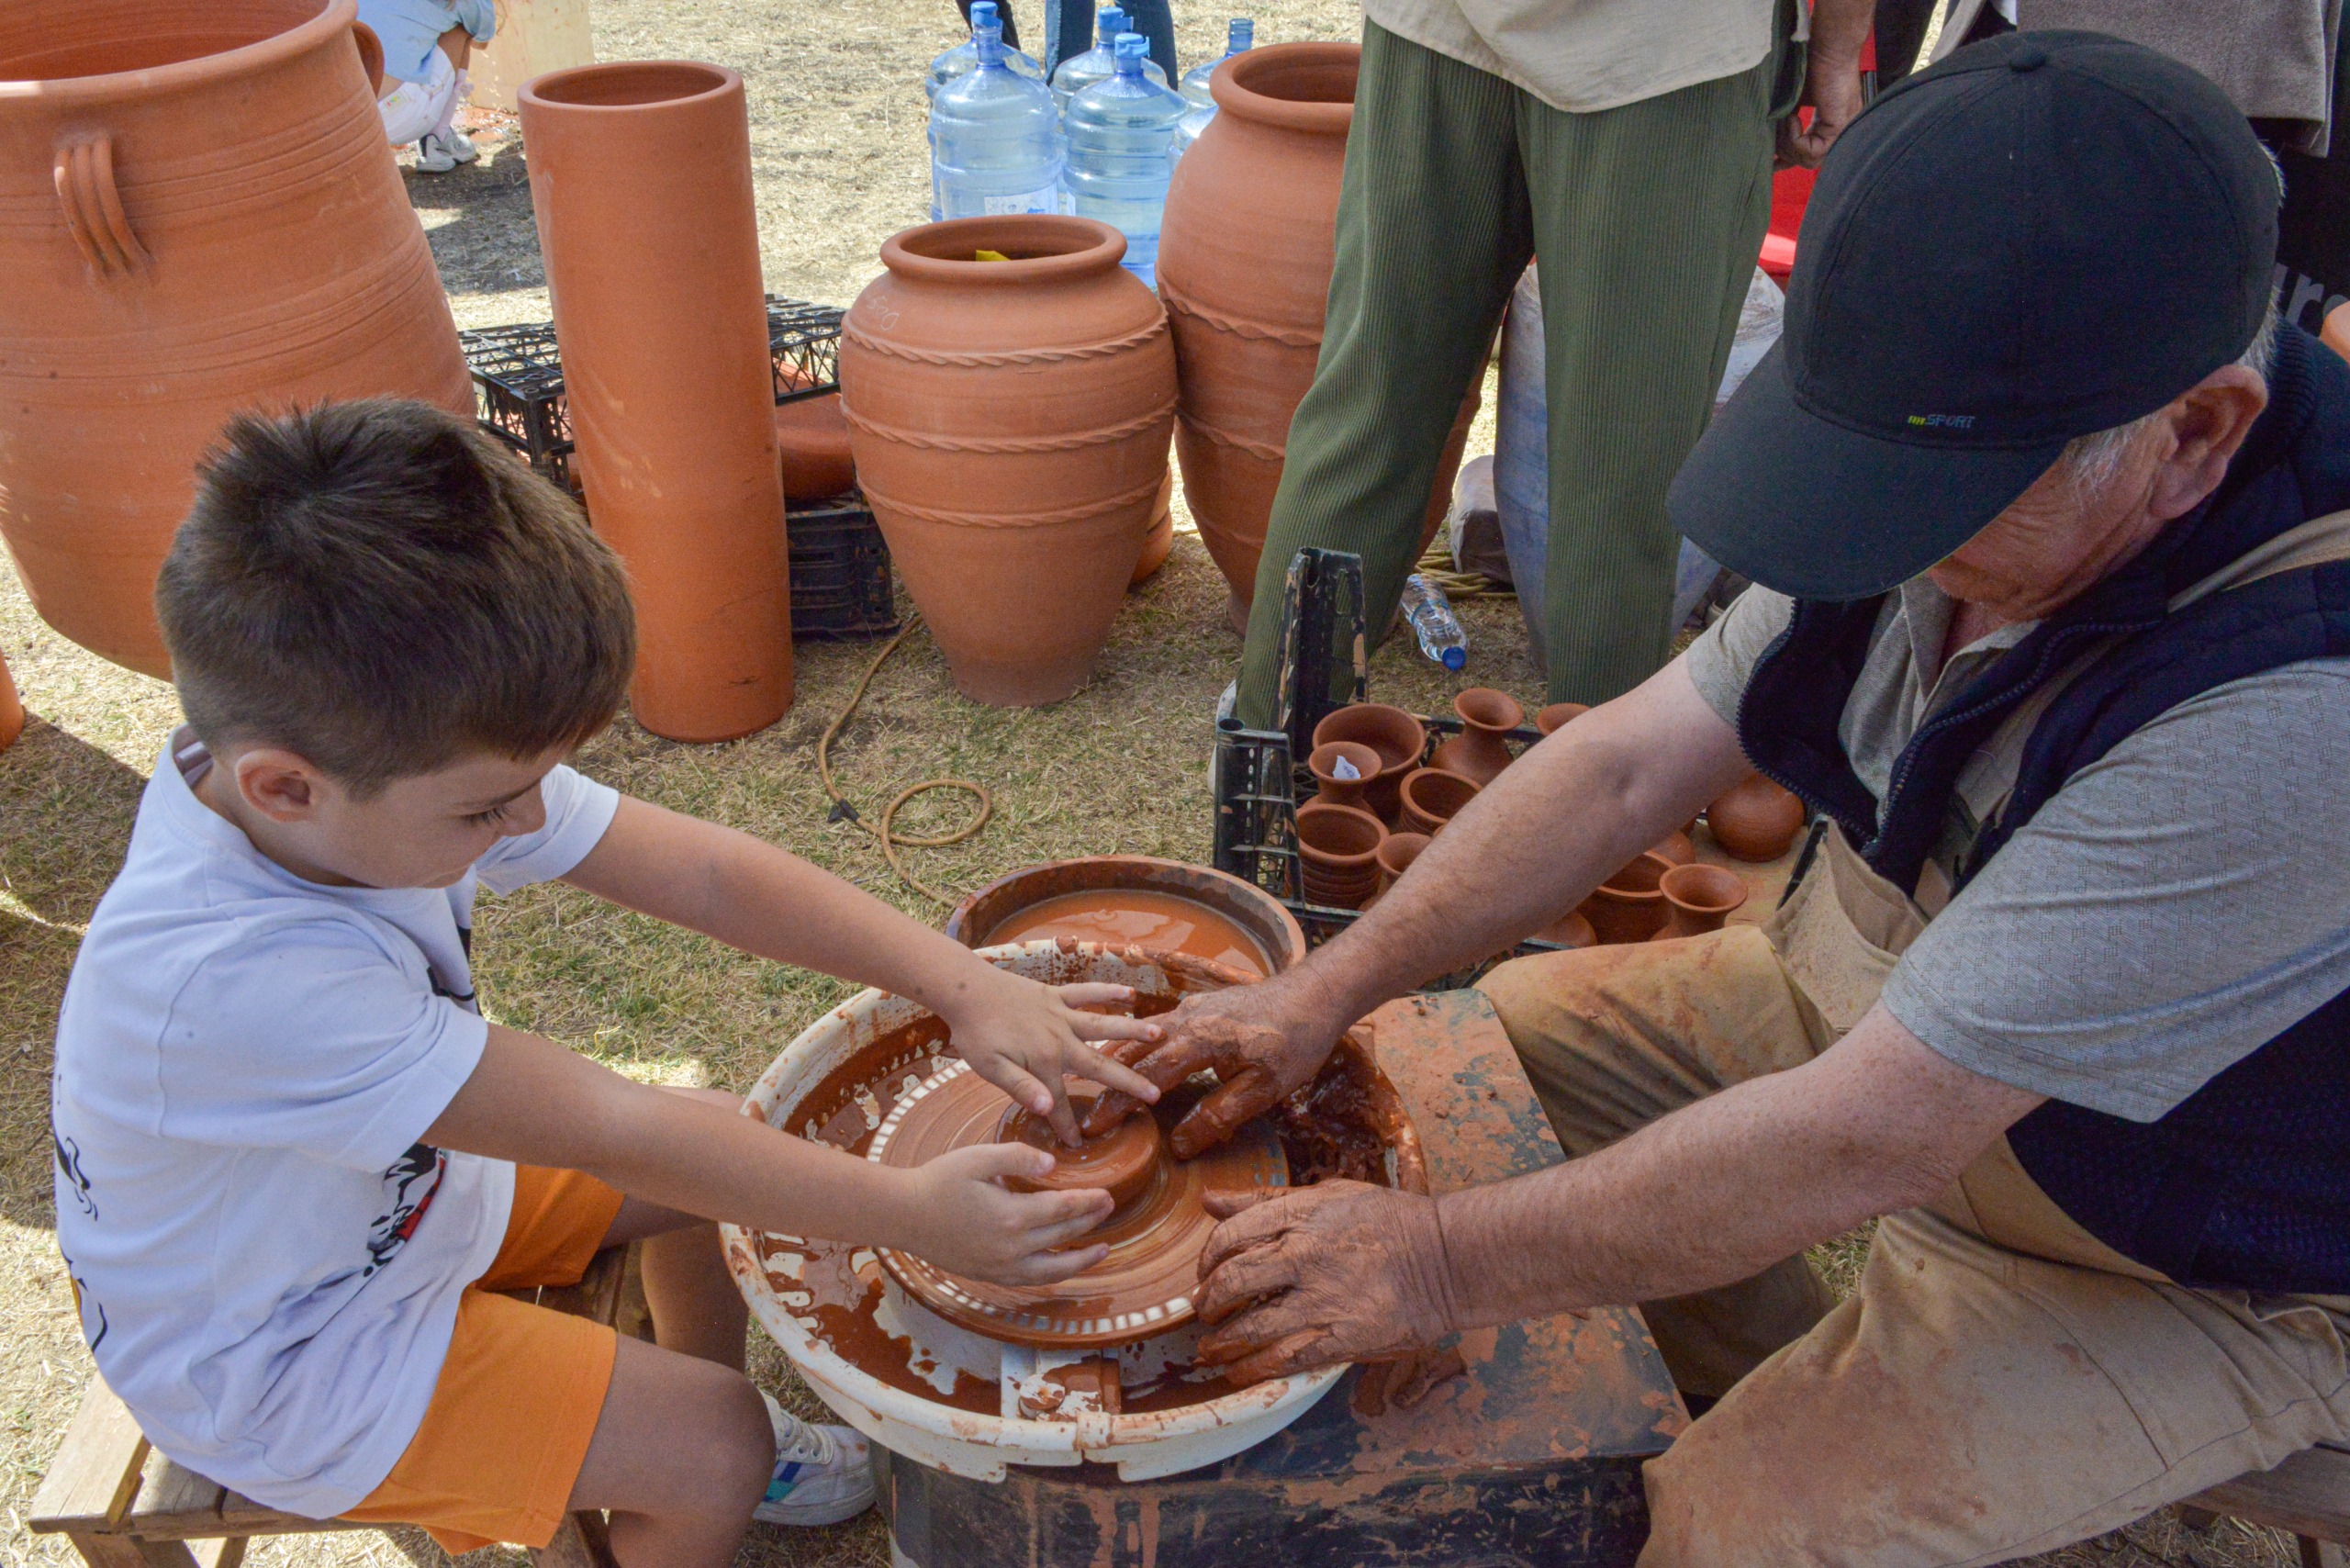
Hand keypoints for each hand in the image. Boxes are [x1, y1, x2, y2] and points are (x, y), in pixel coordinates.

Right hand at [895, 1142, 1117, 1284]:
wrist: (903, 1215)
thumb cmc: (938, 1181)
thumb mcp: (977, 1157)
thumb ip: (1017, 1157)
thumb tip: (1052, 1166)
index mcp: (1011, 1216)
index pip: (1062, 1210)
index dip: (1088, 1202)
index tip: (1106, 1194)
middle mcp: (1011, 1248)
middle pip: (1062, 1236)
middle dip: (1089, 1222)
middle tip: (1110, 1208)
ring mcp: (999, 1267)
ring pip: (1052, 1271)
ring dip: (1080, 1261)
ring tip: (1102, 1251)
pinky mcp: (988, 1275)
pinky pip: (1030, 1281)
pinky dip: (1052, 1276)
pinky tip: (1061, 1267)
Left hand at [941, 969, 1163, 1145]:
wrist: (965, 990)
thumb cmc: (974, 1032)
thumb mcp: (989, 1068)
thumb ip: (1020, 1087)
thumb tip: (1046, 1108)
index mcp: (1044, 1062)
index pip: (1060, 1103)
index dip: (1068, 1126)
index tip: (1079, 1145)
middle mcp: (1061, 1039)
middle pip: (1100, 1065)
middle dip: (1128, 1082)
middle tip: (1155, 1093)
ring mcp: (1061, 1015)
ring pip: (1104, 1025)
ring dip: (1132, 1031)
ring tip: (1160, 1035)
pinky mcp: (1055, 996)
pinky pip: (1087, 992)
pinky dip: (1108, 991)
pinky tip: (1130, 993)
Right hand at [1079, 976, 1345, 1156]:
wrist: (1316, 993)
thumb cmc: (1295, 1042)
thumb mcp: (1263, 1089)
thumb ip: (1219, 1116)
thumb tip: (1179, 1146)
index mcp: (1199, 1040)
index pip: (1146, 1076)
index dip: (1118, 1103)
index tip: (1094, 1126)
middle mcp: (1187, 1019)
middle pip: (1133, 1052)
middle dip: (1106, 1083)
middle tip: (1086, 1112)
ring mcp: (1192, 1008)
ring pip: (1141, 1036)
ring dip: (1117, 1060)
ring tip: (1094, 1084)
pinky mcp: (1201, 1005)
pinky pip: (1157, 1027)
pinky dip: (1137, 1045)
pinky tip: (1132, 1055)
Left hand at [1192, 1181, 1460, 1384]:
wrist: (1446, 1259)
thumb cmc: (1388, 1222)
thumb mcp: (1327, 1194)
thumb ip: (1266, 1200)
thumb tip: (1210, 1200)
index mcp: (1299, 1215)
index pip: (1228, 1237)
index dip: (1207, 1259)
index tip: (1206, 1272)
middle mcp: (1303, 1255)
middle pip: (1230, 1282)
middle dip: (1208, 1303)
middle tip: (1206, 1311)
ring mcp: (1320, 1299)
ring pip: (1248, 1327)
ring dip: (1221, 1343)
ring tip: (1213, 1349)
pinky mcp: (1339, 1338)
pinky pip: (1280, 1359)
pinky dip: (1251, 1368)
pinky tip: (1240, 1370)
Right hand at [1777, 47, 1866, 168]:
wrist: (1829, 48)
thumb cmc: (1812, 64)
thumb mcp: (1794, 98)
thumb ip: (1785, 119)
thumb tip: (1765, 139)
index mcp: (1830, 124)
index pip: (1811, 154)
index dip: (1789, 160)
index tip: (1770, 162)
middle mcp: (1838, 131)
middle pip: (1808, 162)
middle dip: (1784, 152)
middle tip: (1771, 135)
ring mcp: (1841, 131)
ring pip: (1809, 160)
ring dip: (1788, 144)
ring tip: (1782, 121)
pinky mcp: (1839, 128)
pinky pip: (1812, 150)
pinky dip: (1795, 138)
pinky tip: (1791, 118)